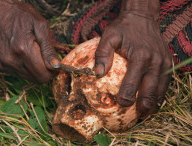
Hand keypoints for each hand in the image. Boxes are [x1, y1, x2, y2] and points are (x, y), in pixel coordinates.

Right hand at [0, 0, 59, 83]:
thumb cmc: (20, 15)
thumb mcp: (40, 26)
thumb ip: (48, 49)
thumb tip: (56, 66)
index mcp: (24, 50)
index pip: (43, 76)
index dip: (51, 72)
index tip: (53, 65)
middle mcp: (10, 60)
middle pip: (35, 79)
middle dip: (42, 71)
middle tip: (42, 58)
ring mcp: (0, 64)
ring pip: (25, 77)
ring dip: (30, 68)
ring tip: (27, 52)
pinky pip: (13, 72)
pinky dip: (19, 66)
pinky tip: (16, 53)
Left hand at [94, 0, 171, 118]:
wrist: (142, 18)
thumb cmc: (124, 28)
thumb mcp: (109, 36)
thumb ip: (103, 54)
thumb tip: (98, 73)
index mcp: (140, 57)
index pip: (132, 84)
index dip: (126, 98)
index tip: (120, 105)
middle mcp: (155, 62)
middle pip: (150, 92)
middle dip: (143, 107)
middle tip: (136, 116)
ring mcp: (164, 63)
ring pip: (161, 90)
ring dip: (153, 104)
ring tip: (145, 113)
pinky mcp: (168, 62)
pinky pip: (166, 82)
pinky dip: (160, 93)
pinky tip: (153, 100)